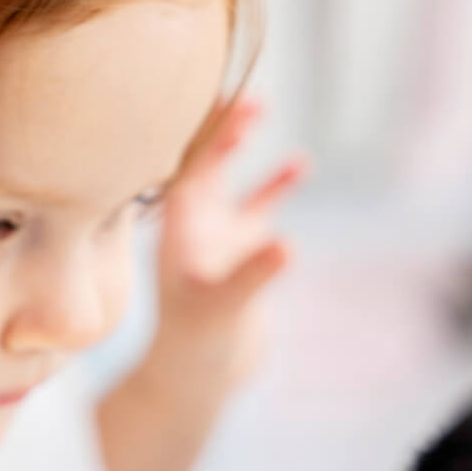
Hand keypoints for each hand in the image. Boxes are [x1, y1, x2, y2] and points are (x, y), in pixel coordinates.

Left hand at [142, 95, 308, 403]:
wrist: (196, 381)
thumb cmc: (196, 345)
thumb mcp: (224, 308)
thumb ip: (252, 276)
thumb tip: (287, 243)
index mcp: (174, 228)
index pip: (179, 165)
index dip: (194, 131)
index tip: (209, 94)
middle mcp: (189, 225)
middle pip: (197, 160)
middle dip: (215, 125)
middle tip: (242, 89)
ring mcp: (214, 237)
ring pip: (224, 178)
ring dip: (238, 144)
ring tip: (261, 105)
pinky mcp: (237, 253)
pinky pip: (256, 209)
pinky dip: (273, 186)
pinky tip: (297, 163)